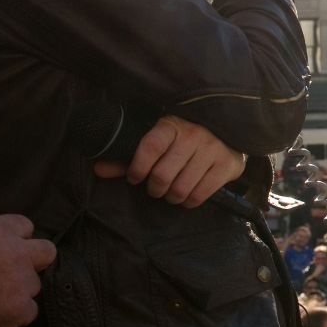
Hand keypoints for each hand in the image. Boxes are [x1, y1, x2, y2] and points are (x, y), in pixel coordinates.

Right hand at [0, 214, 56, 326]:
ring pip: (34, 286)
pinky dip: (14, 316)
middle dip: (35, 261)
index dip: (15, 239)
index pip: (25, 225)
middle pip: (46, 251)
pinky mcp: (19, 310)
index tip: (5, 250)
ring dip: (18, 293)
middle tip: (14, 273)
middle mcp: (15, 253)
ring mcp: (21, 283)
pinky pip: (28, 312)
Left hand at [94, 115, 246, 206]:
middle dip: (154, 188)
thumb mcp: (158, 140)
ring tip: (172, 191)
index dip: (137, 167)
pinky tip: (188, 193)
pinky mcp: (227, 165)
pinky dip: (189, 201)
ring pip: (180, 189)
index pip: (150, 146)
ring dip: (171, 196)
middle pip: (162, 175)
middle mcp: (194, 135)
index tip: (135, 177)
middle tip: (156, 187)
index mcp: (172, 125)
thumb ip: (129, 156)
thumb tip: (99, 169)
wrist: (227, 134)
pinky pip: (200, 195)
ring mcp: (213, 150)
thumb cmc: (184, 140)